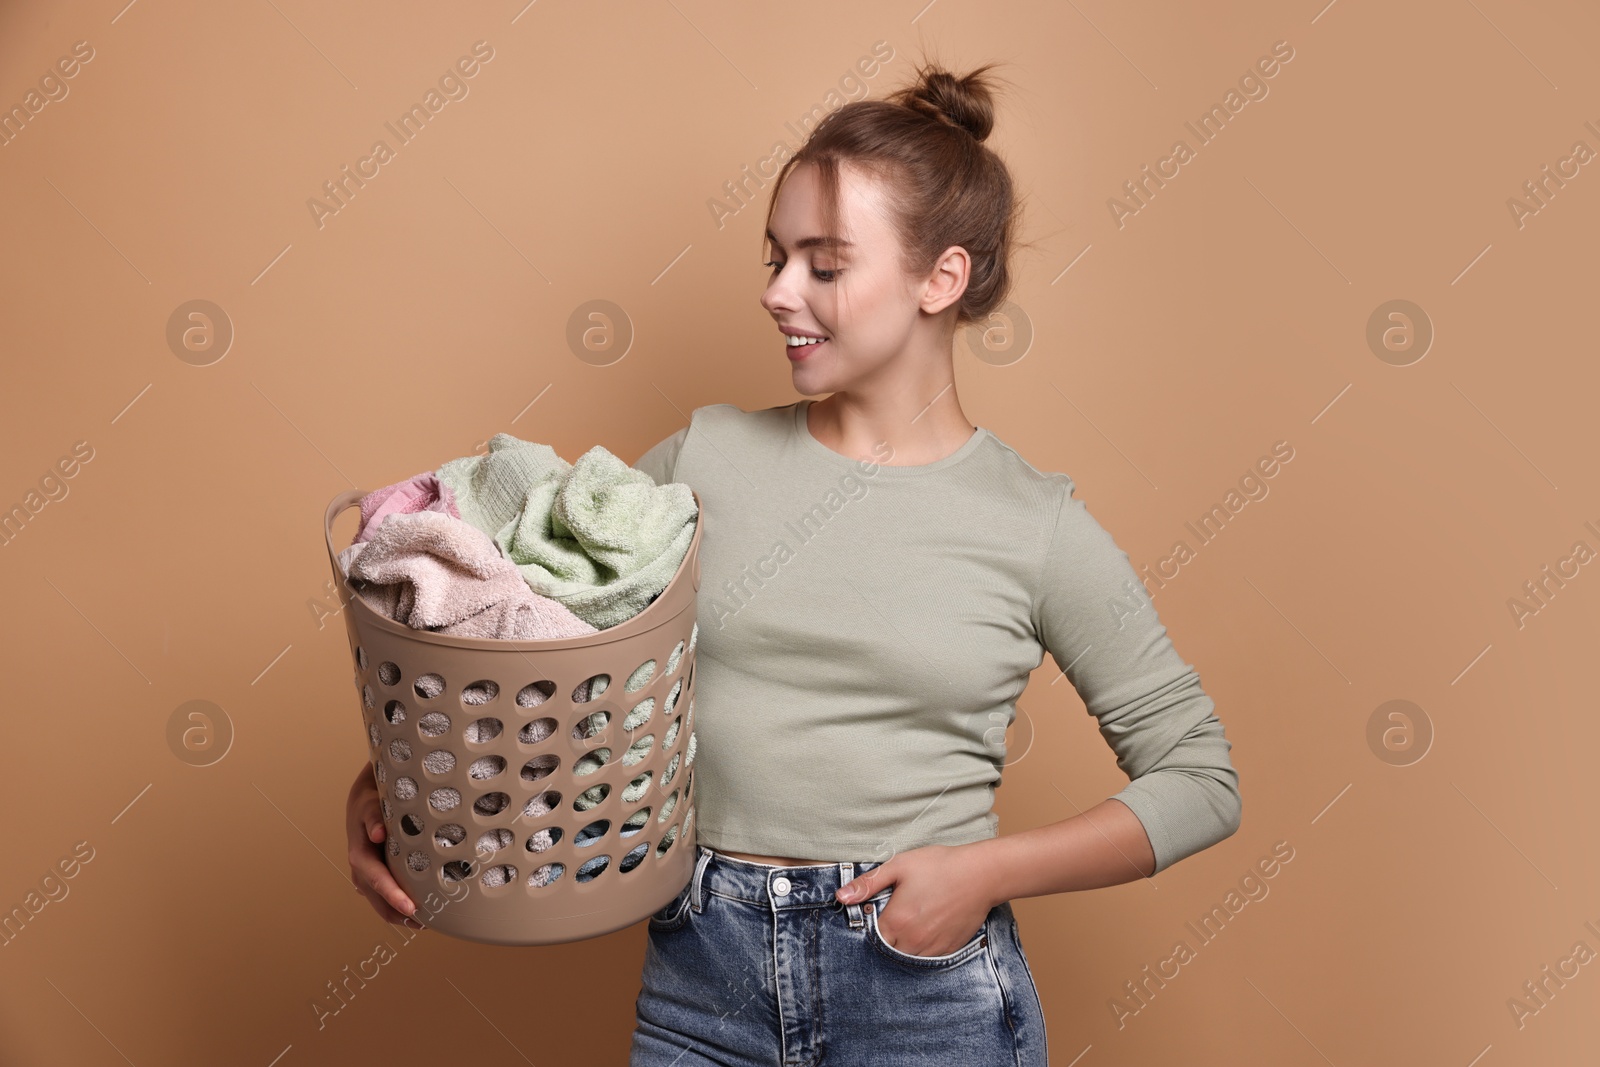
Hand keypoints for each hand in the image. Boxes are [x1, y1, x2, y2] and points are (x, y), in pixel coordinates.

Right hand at [345, 760, 423, 928]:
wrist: (364, 800)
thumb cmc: (370, 802)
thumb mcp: (371, 805)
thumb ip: (374, 818)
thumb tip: (378, 833)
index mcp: (360, 856)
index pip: (377, 880)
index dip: (393, 896)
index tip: (410, 908)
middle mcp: (361, 870)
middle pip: (378, 899)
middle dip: (399, 913)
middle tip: (424, 922)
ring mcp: (368, 875)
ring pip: (381, 902)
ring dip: (399, 914)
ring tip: (424, 922)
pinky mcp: (378, 875)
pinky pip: (386, 895)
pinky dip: (399, 905)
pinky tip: (417, 912)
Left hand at [835, 843, 997, 956]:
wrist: (981, 874)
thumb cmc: (939, 866)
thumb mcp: (899, 866)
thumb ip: (868, 884)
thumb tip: (840, 897)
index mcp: (896, 922)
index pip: (871, 938)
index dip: (870, 928)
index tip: (875, 915)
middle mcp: (912, 941)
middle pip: (888, 951)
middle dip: (886, 939)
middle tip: (893, 920)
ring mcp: (932, 948)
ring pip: (908, 958)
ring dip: (903, 947)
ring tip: (910, 925)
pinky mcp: (949, 950)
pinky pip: (928, 959)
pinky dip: (922, 950)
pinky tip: (926, 931)